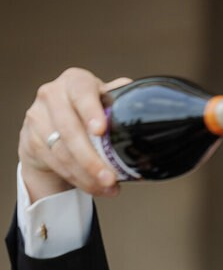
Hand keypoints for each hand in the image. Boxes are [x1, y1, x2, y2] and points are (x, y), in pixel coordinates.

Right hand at [19, 67, 132, 201]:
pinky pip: (56, 164)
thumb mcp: (101, 101)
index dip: (90, 111)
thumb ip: (118, 100)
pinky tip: (93, 187)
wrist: (51, 127)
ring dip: (87, 175)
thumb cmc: (84, 113)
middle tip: (110, 178)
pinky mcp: (31, 139)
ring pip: (62, 152)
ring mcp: (38, 117)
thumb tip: (143, 100)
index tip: (100, 131)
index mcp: (75, 81)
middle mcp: (52, 94)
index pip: (82, 92)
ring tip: (107, 187)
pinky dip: (77, 179)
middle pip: (70, 130)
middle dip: (91, 159)